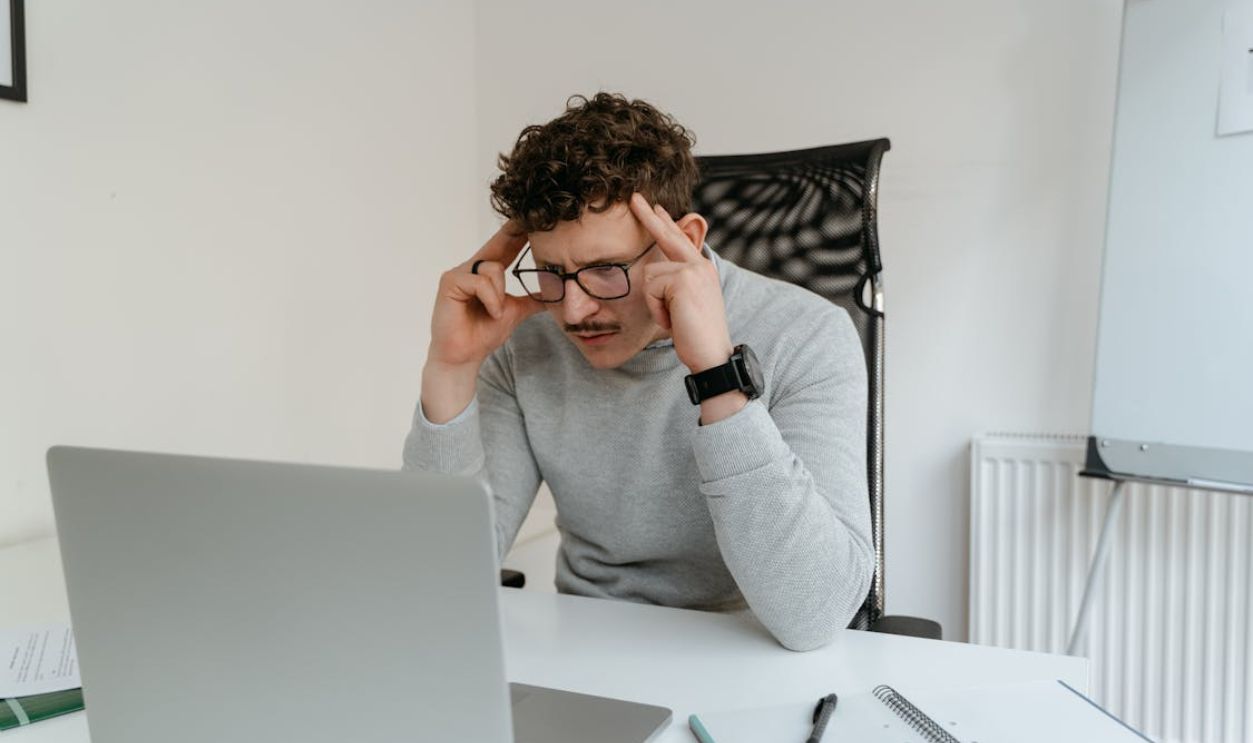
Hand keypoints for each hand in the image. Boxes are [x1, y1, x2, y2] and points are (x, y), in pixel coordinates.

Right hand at [427, 221, 544, 369]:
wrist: (465, 356)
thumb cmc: (483, 334)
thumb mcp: (515, 312)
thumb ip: (532, 299)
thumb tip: (556, 292)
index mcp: (485, 274)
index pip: (504, 248)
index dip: (517, 233)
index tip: (532, 218)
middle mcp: (470, 269)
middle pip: (497, 246)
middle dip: (512, 233)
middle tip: (527, 217)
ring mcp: (458, 274)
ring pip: (493, 269)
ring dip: (500, 296)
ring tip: (495, 313)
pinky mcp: (450, 283)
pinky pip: (481, 282)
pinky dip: (491, 300)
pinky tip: (490, 313)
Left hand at [629, 193, 732, 373]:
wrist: (712, 355)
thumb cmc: (696, 336)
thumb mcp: (685, 305)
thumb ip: (675, 285)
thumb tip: (655, 274)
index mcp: (702, 269)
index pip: (680, 240)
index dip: (666, 223)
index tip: (655, 207)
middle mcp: (700, 265)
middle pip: (668, 235)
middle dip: (648, 216)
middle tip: (634, 197)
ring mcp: (693, 269)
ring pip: (650, 274)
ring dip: (654, 303)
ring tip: (673, 318)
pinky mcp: (683, 278)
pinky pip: (650, 288)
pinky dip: (656, 309)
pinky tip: (673, 320)